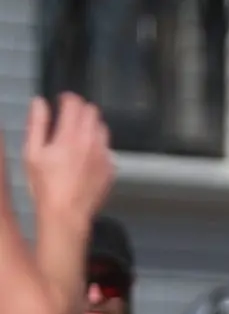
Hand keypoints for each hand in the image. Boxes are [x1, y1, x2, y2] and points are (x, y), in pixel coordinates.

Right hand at [24, 95, 113, 222]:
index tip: (62, 101)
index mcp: (70, 135)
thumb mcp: (32, 154)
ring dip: (91, 127)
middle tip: (69, 119)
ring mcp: (104, 155)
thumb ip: (37, 124)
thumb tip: (39, 102)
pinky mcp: (111, 168)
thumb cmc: (44, 185)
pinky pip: (107, 148)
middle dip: (80, 110)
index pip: (75, 103)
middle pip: (93, 111)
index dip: (68, 98)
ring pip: (103, 128)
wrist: (67, 215)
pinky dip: (98, 147)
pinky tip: (86, 158)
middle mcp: (91, 141)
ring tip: (77, 138)